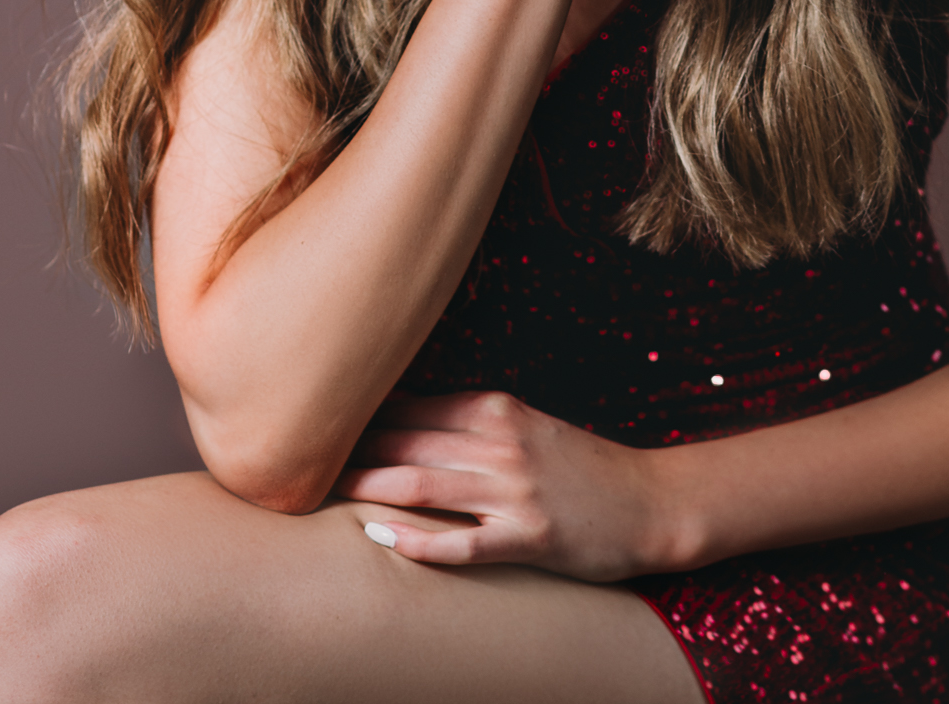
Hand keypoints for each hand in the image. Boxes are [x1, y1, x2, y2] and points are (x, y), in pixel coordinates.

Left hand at [333, 389, 665, 581]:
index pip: (412, 406)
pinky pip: (462, 542)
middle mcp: (501, 442)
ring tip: (326, 495)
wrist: (649, 501)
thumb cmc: (579, 464)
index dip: (361, 417)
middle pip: (407, 442)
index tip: (316, 424)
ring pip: (424, 486)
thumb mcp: (526, 425)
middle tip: (300, 462)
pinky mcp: (529, 537)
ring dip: (370, 489)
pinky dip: (419, 541)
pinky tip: (383, 539)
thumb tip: (401, 417)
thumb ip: (469, 420)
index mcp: (497, 408)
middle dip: (352, 451)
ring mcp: (515, 491)